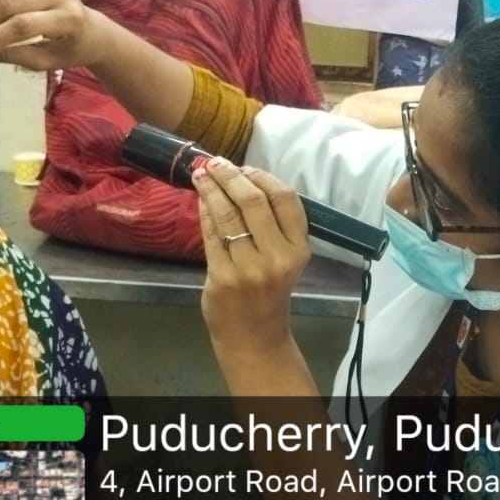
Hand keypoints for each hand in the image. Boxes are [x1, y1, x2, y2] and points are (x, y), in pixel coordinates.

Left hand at [193, 157, 309, 350]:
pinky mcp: (223, 276)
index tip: (245, 168)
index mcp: (299, 249)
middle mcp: (278, 256)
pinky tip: (200, 200)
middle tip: (216, 163)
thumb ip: (271, 224)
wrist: (254, 336)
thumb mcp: (284, 258)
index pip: (285, 199)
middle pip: (253, 201)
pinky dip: (205, 212)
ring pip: (228, 215)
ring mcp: (249, 268)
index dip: (263, 176)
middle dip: (231, 176)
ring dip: (212, 189)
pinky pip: (212, 234)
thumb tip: (242, 179)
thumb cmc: (269, 292)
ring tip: (201, 174)